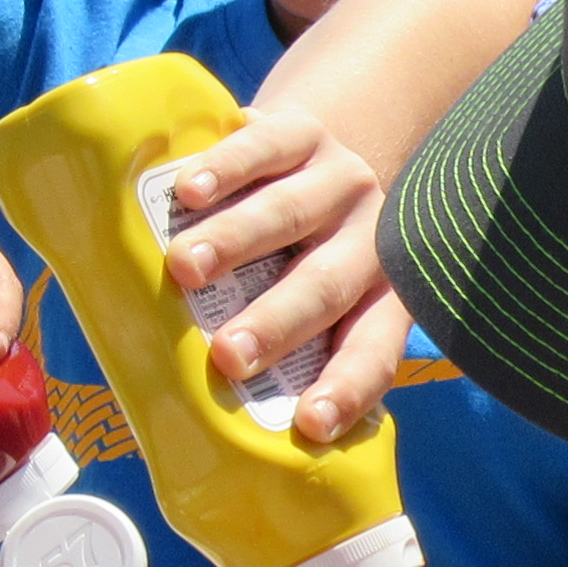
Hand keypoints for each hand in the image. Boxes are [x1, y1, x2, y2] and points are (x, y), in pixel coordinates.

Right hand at [163, 107, 409, 441]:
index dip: (348, 388)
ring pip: (290, 214)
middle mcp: (370, 240)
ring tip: (185, 269)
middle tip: (228, 356)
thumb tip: (204, 434)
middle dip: (278, 324)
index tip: (310, 425)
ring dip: (237, 243)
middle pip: (327, 287)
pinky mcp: (302, 132)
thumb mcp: (313, 303)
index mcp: (382, 297)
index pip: (373, 350)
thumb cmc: (299, 255)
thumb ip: (280, 352)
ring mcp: (339, 181)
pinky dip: (227, 169)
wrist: (318, 152)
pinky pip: (267, 147)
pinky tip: (191, 192)